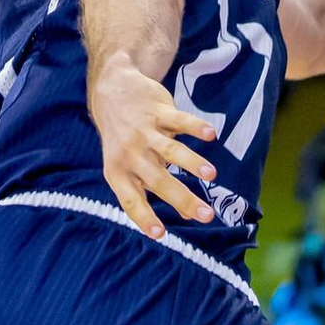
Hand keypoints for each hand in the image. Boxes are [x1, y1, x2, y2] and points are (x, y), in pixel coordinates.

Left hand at [89, 52, 216, 239]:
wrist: (112, 90)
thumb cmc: (126, 140)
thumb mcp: (132, 166)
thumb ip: (156, 190)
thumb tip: (187, 216)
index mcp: (118, 173)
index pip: (130, 200)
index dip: (144, 217)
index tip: (160, 234)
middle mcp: (130, 154)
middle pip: (158, 181)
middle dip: (183, 199)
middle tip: (206, 216)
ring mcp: (144, 131)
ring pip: (170, 150)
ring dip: (192, 163)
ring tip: (212, 176)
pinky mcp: (158, 110)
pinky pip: (179, 120)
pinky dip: (195, 127)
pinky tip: (210, 135)